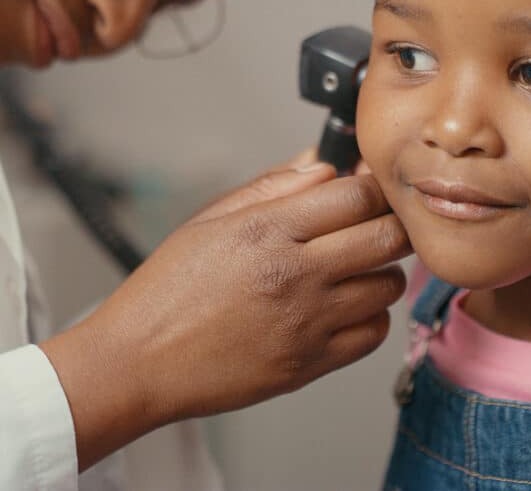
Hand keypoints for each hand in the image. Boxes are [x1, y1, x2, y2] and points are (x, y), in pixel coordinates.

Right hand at [42, 163, 409, 469]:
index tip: (371, 189)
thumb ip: (273, 187)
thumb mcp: (209, 220)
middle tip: (377, 224)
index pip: (358, 195)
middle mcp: (294, 274)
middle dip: (392, 224)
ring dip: (381, 272)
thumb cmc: (166, 291)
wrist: (138, 362)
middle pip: (388, 237)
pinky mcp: (309, 364)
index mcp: (267, 230)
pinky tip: (344, 308)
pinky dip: (370, 317)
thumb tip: (323, 164)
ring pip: (388, 286)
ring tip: (354, 269)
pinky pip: (373, 334)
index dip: (374, 187)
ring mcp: (306, 322)